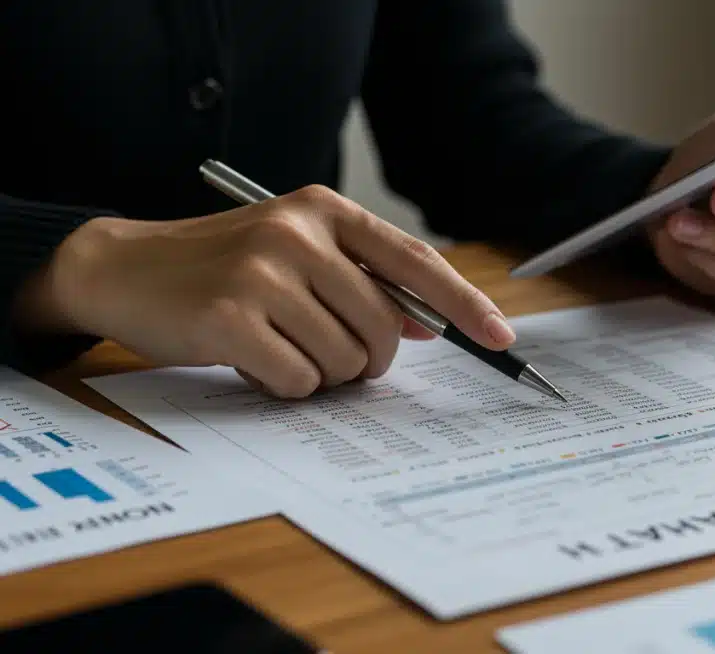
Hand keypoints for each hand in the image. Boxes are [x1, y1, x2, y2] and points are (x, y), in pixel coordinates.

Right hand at [17, 185, 514, 396]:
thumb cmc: (222, 268)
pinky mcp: (230, 318)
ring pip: (344, 360)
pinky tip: (251, 360)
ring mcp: (262, 274)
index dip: (464, 302)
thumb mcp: (296, 255)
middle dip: (367, 359)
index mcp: (323, 210)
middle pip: (383, 327)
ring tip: (279, 348)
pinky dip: (285, 385)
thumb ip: (361, 281)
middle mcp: (297, 233)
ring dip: (321, 373)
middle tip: (330, 355)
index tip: (501, 337)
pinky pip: (299, 381)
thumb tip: (429, 322)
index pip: (413, 259)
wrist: (123, 268)